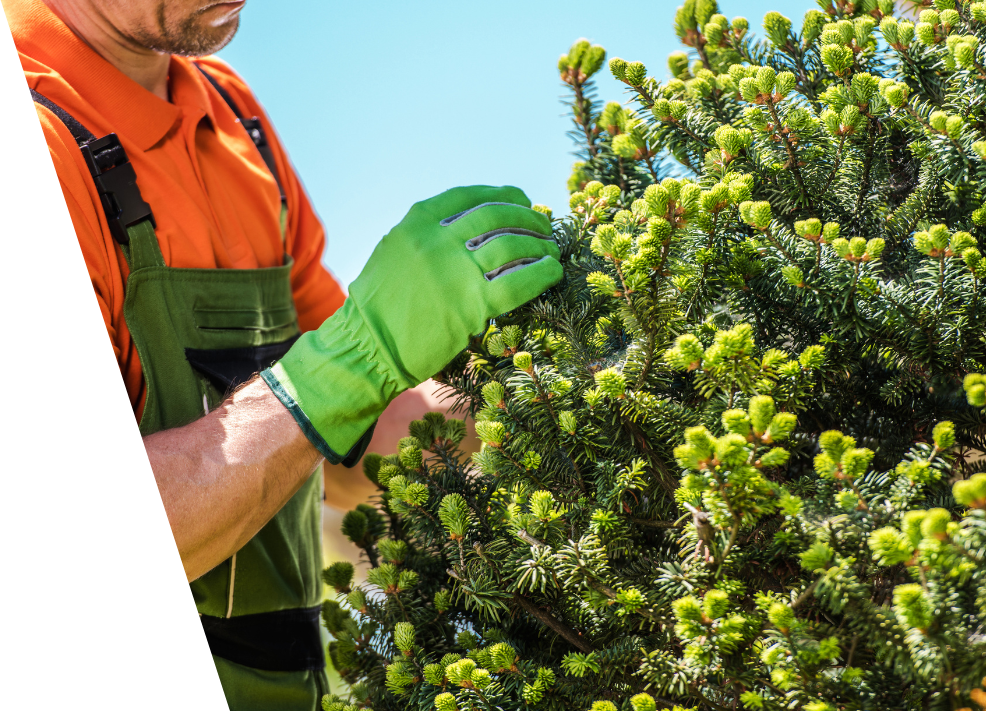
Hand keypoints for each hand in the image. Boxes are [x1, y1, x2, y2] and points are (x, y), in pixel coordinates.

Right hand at [263, 185, 561, 462]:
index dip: (502, 195)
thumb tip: (473, 229)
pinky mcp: (472, 306)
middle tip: (543, 227)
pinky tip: (553, 272)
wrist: (368, 347)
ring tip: (551, 249)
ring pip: (512, 245)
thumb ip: (429, 236)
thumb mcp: (395, 253)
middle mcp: (438, 241)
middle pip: (496, 216)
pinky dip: (542, 273)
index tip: (520, 199)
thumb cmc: (380, 306)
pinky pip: (519, 282)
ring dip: (539, 244)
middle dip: (526, 217)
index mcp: (417, 223)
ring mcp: (456, 272)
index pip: (470, 197)